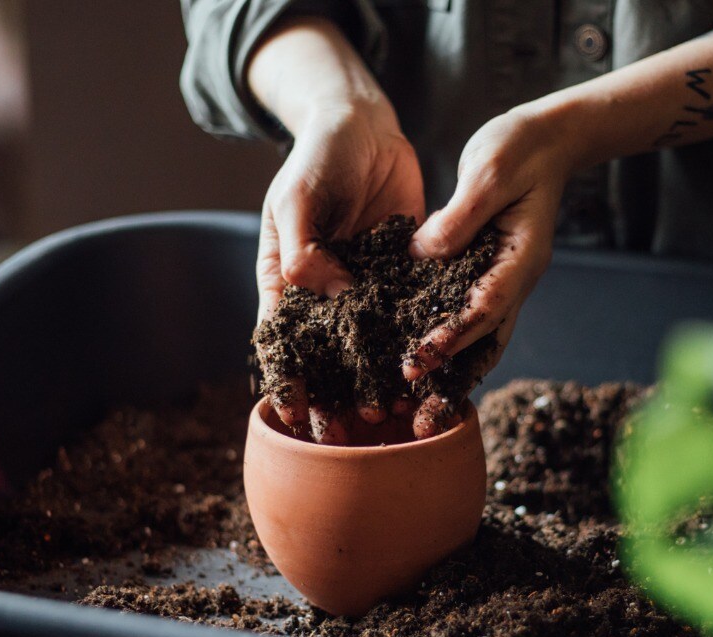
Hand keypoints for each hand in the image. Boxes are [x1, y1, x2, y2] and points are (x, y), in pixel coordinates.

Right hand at [255, 101, 424, 442]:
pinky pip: (408, 315)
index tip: (295, 416)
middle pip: (326, 356)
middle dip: (335, 396)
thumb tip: (323, 293)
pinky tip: (430, 374)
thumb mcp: (298, 197)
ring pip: (369, 345)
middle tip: (349, 434)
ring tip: (390, 417)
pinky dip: (414, 345)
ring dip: (376, 381)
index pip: (282, 341)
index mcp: (286, 278)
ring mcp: (364, 285)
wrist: (364, 125)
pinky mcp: (401, 274)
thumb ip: (303, 246)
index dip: (287, 380)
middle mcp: (325, 290)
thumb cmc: (317, 157)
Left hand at [402, 105, 577, 437]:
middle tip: (415, 415)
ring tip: (415, 410)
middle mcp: (515, 279)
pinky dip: (448, 346)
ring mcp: (503, 280)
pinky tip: (418, 367)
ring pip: (479, 340)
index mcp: (520, 257)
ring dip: (451, 375)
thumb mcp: (488, 171)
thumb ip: (459, 215)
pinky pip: (468, 319)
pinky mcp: (486, 273)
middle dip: (450, 378)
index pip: (484, 308)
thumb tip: (424, 254)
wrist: (547, 139)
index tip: (416, 362)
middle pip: (484, 341)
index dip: (450, 337)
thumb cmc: (519, 148)